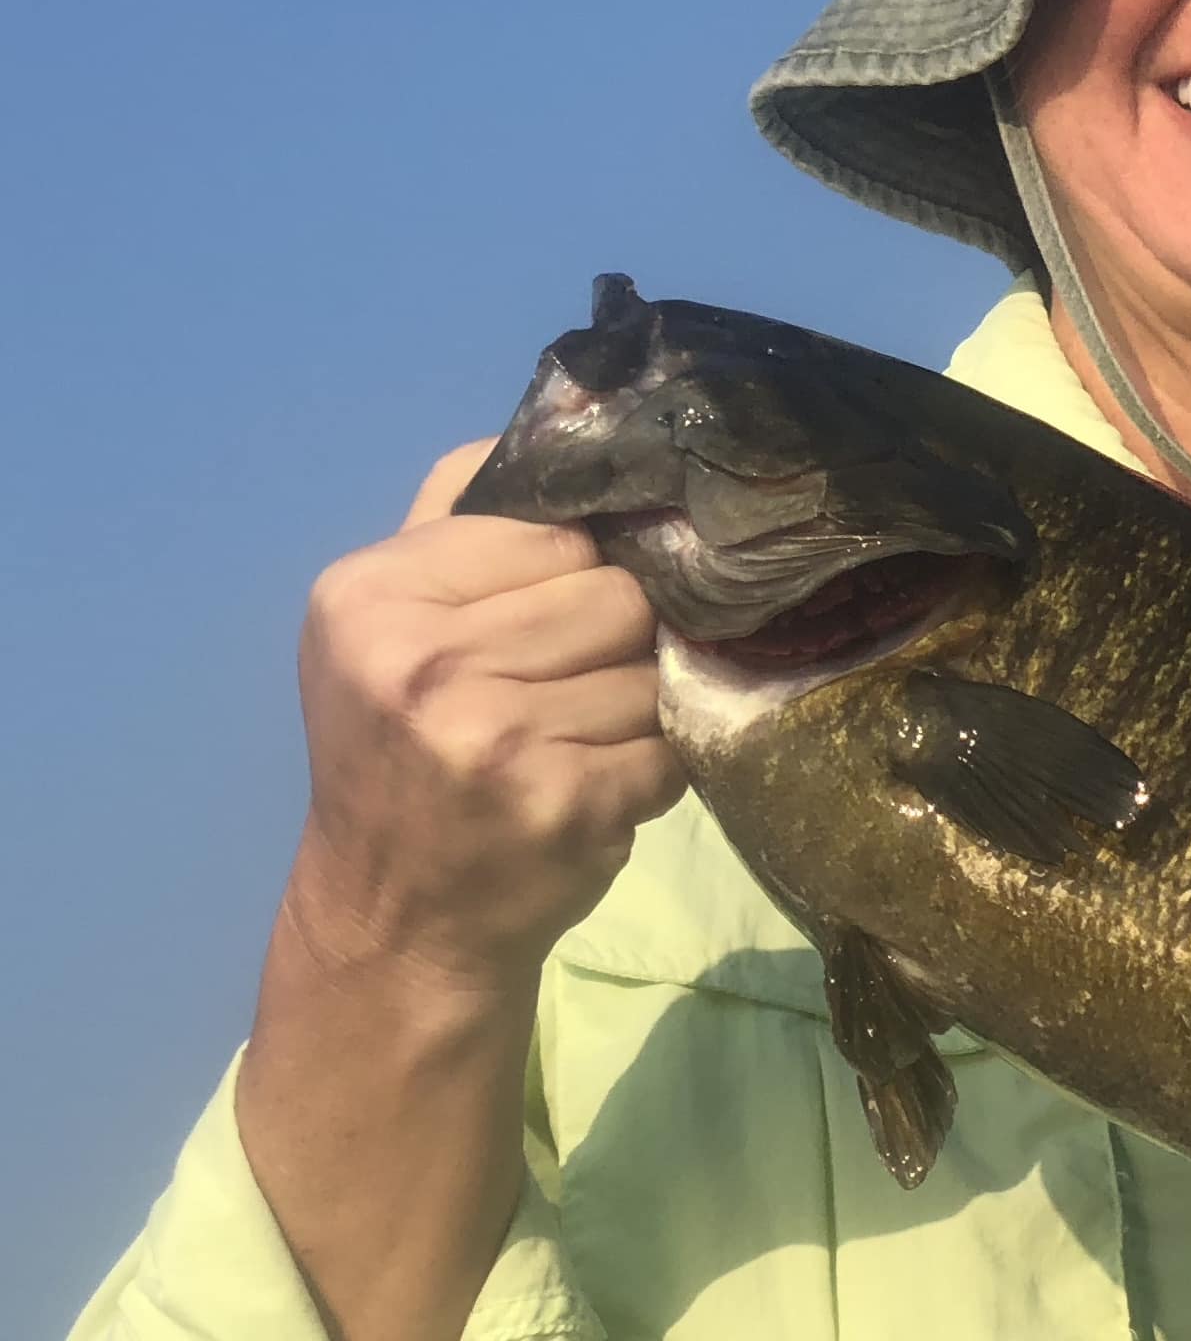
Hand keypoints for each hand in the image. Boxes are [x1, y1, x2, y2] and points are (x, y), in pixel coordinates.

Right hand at [285, 441, 685, 997]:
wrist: (393, 918)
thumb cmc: (402, 753)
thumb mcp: (388, 625)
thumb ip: (464, 525)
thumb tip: (562, 422)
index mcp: (370, 595)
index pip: (555, 529)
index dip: (578, 571)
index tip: (544, 619)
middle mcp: (420, 660)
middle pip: (616, 594)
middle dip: (616, 640)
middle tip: (565, 690)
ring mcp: (492, 736)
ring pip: (652, 669)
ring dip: (639, 708)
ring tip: (577, 742)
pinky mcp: (562, 802)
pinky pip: (670, 746)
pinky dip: (654, 769)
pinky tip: (595, 789)